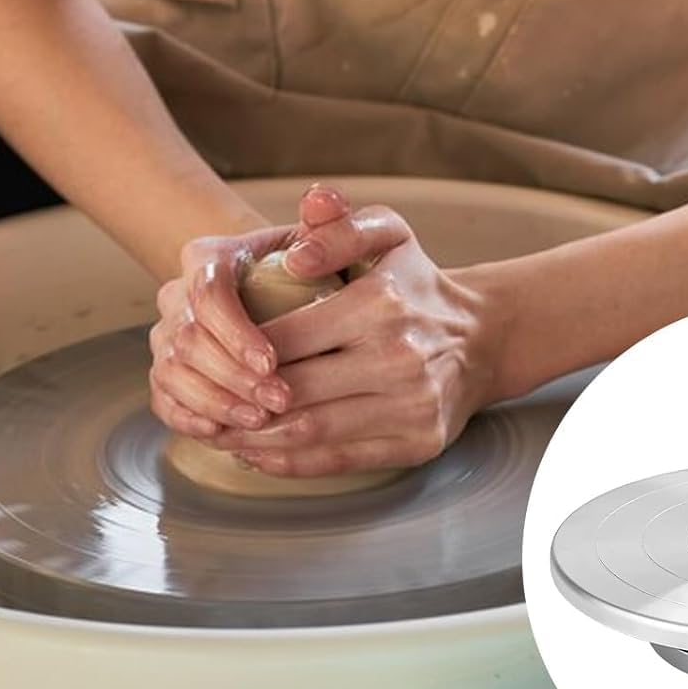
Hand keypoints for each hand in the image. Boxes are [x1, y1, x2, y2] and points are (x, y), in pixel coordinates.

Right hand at [146, 184, 351, 439]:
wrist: (293, 298)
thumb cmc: (314, 269)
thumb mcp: (327, 242)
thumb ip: (330, 220)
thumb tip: (320, 200)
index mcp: (209, 257)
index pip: (207, 291)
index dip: (234, 331)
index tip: (272, 361)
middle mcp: (178, 294)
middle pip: (187, 338)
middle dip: (231, 375)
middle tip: (278, 401)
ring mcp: (169, 335)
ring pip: (172, 371)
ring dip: (215, 401)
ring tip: (260, 420)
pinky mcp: (169, 372)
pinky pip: (165, 399)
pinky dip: (190, 418)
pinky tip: (225, 433)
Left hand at [204, 185, 502, 477]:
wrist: (482, 336)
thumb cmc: (416, 282)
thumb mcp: (387, 233)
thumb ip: (338, 226)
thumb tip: (296, 253)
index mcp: (383, 302)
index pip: (287, 335)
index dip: (238, 352)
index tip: (211, 355)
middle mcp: (400, 357)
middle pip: (294, 389)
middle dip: (239, 400)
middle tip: (204, 400)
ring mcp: (412, 405)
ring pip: (311, 431)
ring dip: (254, 438)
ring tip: (219, 430)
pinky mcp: (418, 442)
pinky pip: (340, 460)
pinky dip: (290, 462)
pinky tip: (257, 451)